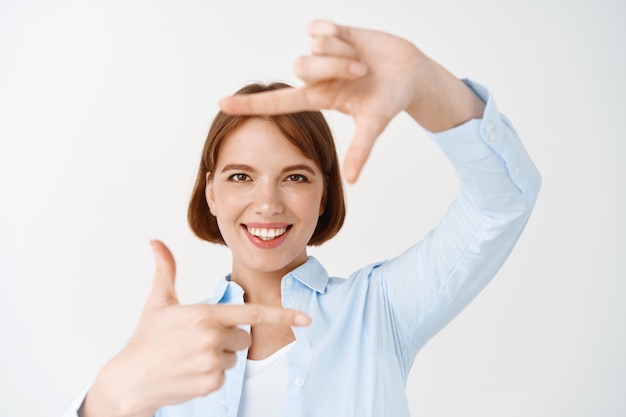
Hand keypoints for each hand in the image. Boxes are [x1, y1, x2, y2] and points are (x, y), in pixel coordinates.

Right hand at [81, 241, 309, 416]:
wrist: (130, 379)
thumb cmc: (146, 338)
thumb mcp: (158, 301)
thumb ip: (165, 269)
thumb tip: (155, 241)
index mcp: (205, 314)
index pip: (253, 313)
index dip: (283, 315)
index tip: (307, 319)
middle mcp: (212, 337)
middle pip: (244, 336)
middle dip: (228, 337)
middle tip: (199, 340)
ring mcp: (212, 362)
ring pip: (235, 356)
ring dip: (220, 356)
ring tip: (192, 356)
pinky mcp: (211, 383)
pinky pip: (226, 375)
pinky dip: (213, 374)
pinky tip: (191, 371)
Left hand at [219, 19, 483, 182]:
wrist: (410, 71)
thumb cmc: (390, 99)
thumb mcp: (374, 124)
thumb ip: (360, 150)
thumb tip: (352, 181)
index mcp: (318, 98)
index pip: (277, 101)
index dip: (250, 104)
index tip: (221, 105)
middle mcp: (316, 76)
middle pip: (302, 67)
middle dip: (335, 68)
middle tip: (360, 73)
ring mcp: (322, 53)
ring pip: (314, 47)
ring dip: (343, 53)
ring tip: (362, 60)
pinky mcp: (331, 32)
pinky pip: (319, 28)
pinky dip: (338, 34)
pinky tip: (352, 40)